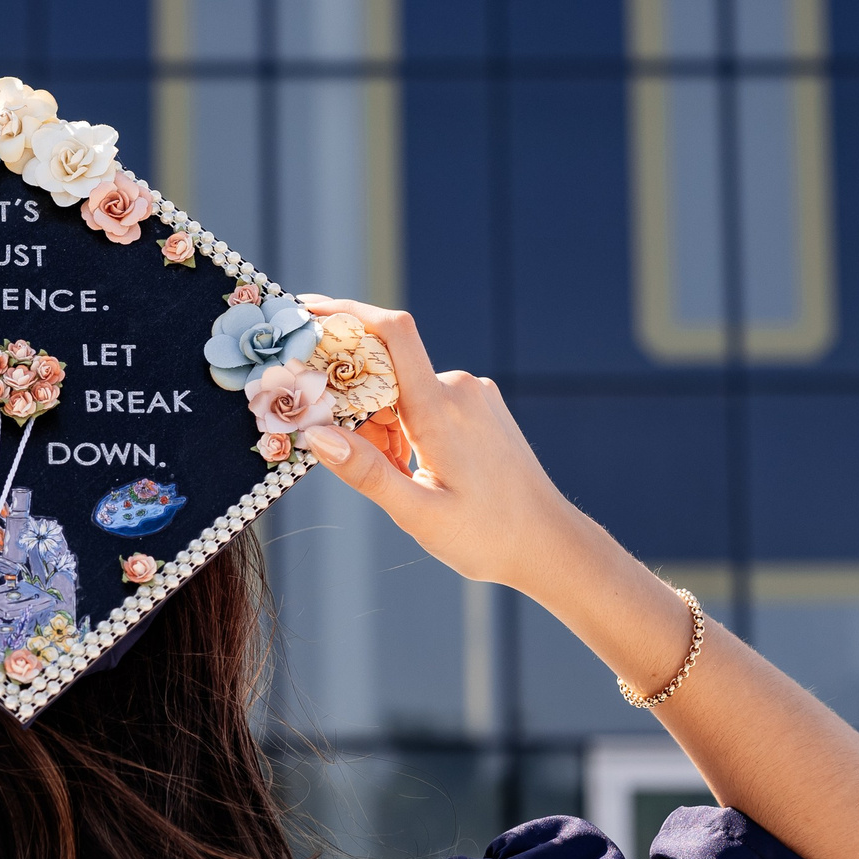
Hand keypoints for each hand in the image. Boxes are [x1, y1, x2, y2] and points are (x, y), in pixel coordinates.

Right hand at [290, 296, 581, 595]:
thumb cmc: (488, 536)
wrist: (550, 546)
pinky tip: (417, 470)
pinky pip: (428, 402)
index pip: (392, 333)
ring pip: (405, 391)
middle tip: (353, 457)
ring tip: (401, 478)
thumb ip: (367, 472)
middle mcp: (460, 388)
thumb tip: (316, 433)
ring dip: (384, 425)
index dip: (347, 313)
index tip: (307, 312)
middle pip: (386, 371)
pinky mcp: (482, 407)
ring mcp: (474, 395)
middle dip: (357, 406)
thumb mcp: (419, 514)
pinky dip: (407, 427)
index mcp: (441, 408)